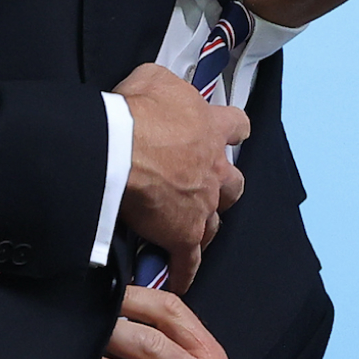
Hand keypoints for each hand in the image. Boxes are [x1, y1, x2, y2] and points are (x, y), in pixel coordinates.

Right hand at [114, 64, 249, 293]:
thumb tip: (162, 91)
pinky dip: (183, 271)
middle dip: (222, 186)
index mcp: (212, 128)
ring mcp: (202, 205)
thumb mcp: (154, 79)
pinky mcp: (183, 235)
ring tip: (189, 231)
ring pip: (216, 223)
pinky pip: (188, 261)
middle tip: (203, 187)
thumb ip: (167, 86)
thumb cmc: (136, 111)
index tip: (226, 135)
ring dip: (204, 225)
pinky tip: (178, 280)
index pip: (238, 126)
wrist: (119, 149)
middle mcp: (215, 169)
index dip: (231, 131)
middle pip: (234, 183)